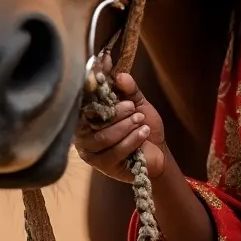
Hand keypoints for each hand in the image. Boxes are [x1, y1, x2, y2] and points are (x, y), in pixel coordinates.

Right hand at [74, 65, 167, 183]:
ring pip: (103, 137)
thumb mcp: (138, 103)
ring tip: (140, 120)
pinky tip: (143, 133)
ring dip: (125, 127)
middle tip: (134, 108)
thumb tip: (120, 76)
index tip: (111, 74)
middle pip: (93, 121)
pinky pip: (114, 152)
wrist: (157, 151)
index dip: (96, 87)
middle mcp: (83, 132)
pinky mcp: (102, 166)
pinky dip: (131, 140)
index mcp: (88, 114)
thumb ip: (129, 89)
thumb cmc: (142, 125)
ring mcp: (90, 151)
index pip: (86, 100)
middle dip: (117, 112)